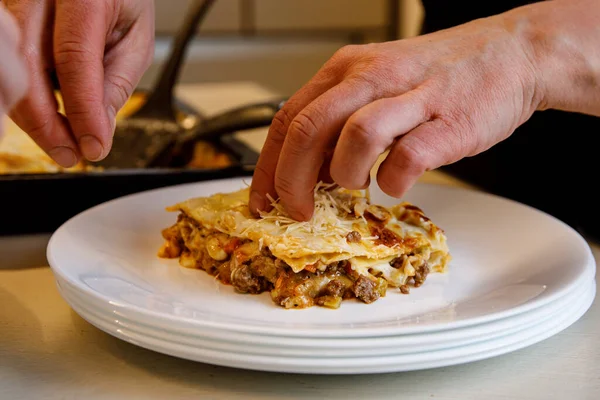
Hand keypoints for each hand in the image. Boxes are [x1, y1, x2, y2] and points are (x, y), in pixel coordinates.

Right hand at [5, 0, 154, 166]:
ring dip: (34, 116)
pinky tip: (50, 119)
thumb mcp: (136, 37)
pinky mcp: (7, 20)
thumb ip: (117, 82)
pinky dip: (27, 99)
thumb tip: (100, 131)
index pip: (75, 58)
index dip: (82, 110)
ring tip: (64, 144)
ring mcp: (16, 4)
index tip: (93, 147)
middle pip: (27, 65)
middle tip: (70, 156)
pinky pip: (9, 65)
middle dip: (46, 123)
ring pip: (9, 69)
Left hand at [249, 12, 540, 220]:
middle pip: (308, 129)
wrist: (510, 54)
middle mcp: (372, 77)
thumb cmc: (437, 76)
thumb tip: (308, 173)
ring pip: (354, 136)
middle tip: (297, 210)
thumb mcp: (375, 85)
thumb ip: (339, 124)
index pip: (287, 119)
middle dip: (291, 181)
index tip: (263, 200)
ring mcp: (412, 97)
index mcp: (346, 70)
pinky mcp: (449, 122)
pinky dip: (393, 180)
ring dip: (344, 174)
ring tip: (356, 185)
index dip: (267, 167)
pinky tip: (396, 182)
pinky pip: (407, 157)